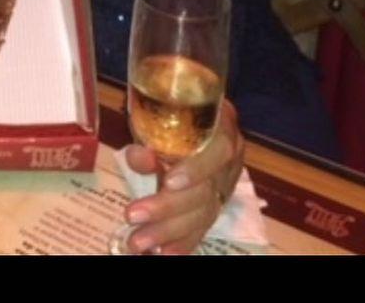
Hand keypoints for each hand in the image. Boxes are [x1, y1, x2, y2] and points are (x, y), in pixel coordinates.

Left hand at [121, 99, 244, 254]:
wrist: (188, 117)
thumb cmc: (168, 110)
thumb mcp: (155, 116)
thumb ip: (149, 136)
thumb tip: (142, 157)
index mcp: (222, 125)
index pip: (219, 150)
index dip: (196, 168)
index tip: (168, 181)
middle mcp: (230, 157)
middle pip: (206, 189)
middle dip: (168, 208)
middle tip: (133, 216)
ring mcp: (226, 183)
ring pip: (202, 213)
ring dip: (169, 232)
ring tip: (139, 241)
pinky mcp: (217, 203)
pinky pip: (202, 226)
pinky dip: (182, 242)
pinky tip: (164, 253)